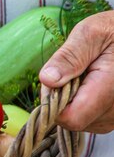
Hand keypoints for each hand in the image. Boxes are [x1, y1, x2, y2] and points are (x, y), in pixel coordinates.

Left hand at [39, 10, 113, 133]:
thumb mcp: (90, 34)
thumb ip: (69, 57)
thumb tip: (47, 79)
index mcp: (111, 87)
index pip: (72, 118)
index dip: (54, 104)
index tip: (54, 83)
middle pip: (74, 121)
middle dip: (63, 100)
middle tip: (71, 74)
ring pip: (81, 122)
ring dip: (74, 102)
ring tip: (85, 77)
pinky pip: (91, 120)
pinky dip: (84, 105)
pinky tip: (91, 86)